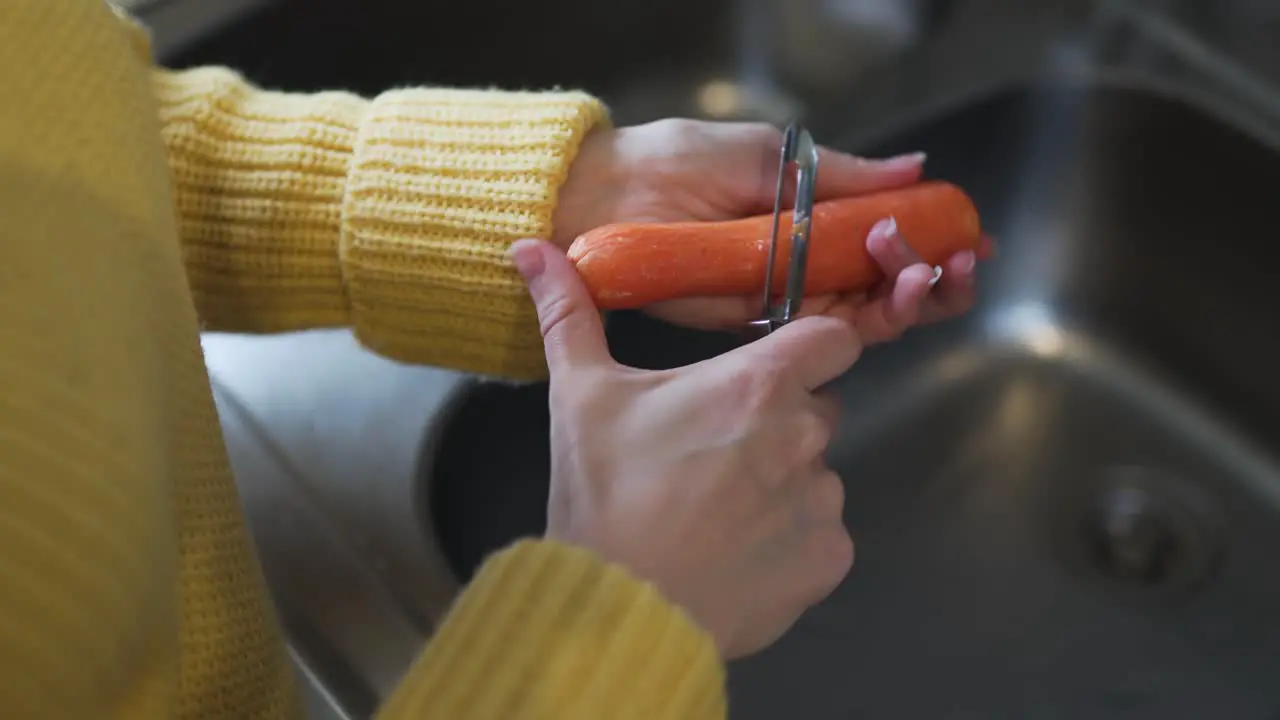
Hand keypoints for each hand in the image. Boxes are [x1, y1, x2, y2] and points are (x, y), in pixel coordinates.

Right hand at [510, 237, 857, 659]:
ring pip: (817, 475)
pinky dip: (790, 541)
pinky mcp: (828, 560)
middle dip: (777, 421)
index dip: (810, 346)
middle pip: (817, 408)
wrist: (619, 610)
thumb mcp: (579, 395)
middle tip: (711, 451)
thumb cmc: (604, 495)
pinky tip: (736, 553)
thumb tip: (532, 247)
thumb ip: (567, 314)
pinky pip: (821, 536)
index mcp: (758, 384)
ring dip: (782, 484)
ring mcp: (823, 502)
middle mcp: (806, 436)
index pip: (833, 338)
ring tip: (715, 511)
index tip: (772, 366)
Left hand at [553, 118, 992, 342]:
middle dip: (934, 275)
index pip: (885, 234)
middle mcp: (806, 260)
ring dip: (912, 296)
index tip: (972, 235)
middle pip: (886, 282)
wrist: (605, 202)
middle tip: (961, 262)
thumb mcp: (769, 156)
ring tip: (933, 273)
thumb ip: (841, 175)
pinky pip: (825, 331)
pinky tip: (897, 297)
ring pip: (867, 311)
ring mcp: (786, 295)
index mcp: (812, 214)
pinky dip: (870, 320)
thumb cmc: (675, 164)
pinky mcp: (760, 325)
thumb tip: (914, 168)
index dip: (933, 238)